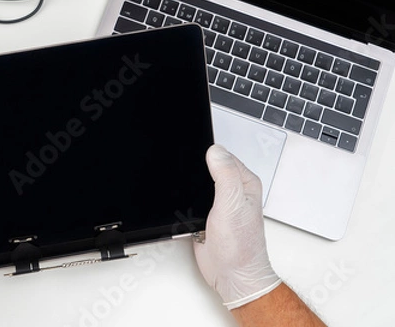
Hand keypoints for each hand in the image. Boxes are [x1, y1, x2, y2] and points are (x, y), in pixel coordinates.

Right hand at [193, 145, 280, 309]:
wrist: (232, 276)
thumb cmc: (241, 246)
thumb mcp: (232, 204)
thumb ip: (225, 175)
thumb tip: (215, 151)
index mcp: (244, 182)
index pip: (223, 156)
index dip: (207, 155)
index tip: (194, 158)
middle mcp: (233, 191)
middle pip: (207, 168)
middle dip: (194, 172)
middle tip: (187, 179)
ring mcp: (218, 203)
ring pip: (196, 185)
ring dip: (187, 189)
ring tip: (186, 195)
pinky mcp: (205, 216)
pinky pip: (189, 202)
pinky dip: (183, 204)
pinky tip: (183, 208)